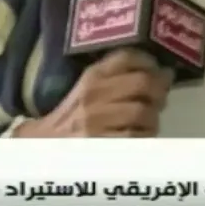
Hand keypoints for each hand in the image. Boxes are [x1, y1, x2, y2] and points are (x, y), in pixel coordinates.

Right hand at [16, 49, 173, 137]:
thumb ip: (116, 76)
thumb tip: (160, 74)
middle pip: (143, 83)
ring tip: (148, 120)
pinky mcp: (101, 144)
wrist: (44, 148)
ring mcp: (97, 120)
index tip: (159, 69)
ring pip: (144, 112)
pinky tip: (139, 137)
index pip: (126, 57)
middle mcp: (94, 94)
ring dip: (153, 117)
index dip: (150, 62)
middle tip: (160, 96)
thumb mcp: (88, 89)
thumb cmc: (71, 117)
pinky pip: (137, 137)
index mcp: (91, 76)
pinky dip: (144, 137)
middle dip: (159, 90)